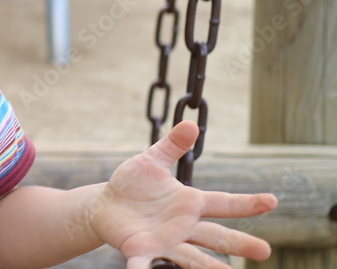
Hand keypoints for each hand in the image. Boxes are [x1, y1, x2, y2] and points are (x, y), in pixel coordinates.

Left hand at [88, 121, 277, 268]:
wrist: (105, 204)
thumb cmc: (133, 184)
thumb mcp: (151, 161)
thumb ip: (171, 145)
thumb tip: (191, 124)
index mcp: (188, 203)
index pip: (223, 203)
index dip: (247, 203)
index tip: (272, 201)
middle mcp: (182, 226)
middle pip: (216, 236)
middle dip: (239, 243)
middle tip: (265, 251)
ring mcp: (164, 241)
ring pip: (192, 258)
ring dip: (209, 267)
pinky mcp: (141, 251)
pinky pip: (145, 265)